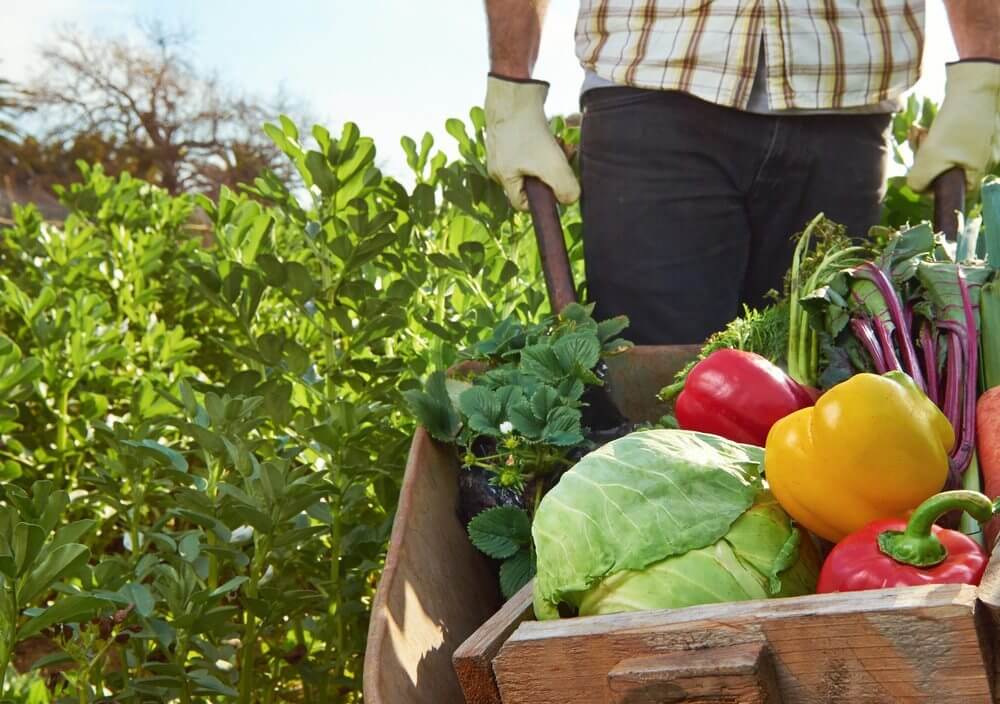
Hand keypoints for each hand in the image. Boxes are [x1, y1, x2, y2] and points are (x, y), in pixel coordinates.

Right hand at [485, 74, 579, 210]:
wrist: (515, 89)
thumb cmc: (528, 130)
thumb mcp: (552, 165)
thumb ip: (565, 189)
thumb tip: (570, 199)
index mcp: (502, 177)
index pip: (521, 203)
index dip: (542, 201)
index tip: (557, 186)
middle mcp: (500, 164)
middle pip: (531, 180)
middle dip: (552, 173)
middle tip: (564, 159)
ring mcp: (505, 146)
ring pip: (534, 161)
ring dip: (552, 156)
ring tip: (562, 143)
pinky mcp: (512, 130)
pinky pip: (532, 144)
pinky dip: (546, 141)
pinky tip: (554, 132)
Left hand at [908, 60, 999, 191]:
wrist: (973, 86)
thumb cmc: (955, 125)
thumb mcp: (930, 158)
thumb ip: (919, 181)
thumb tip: (915, 188)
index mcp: (975, 172)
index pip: (953, 192)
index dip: (931, 187)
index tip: (919, 173)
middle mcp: (977, 160)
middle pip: (942, 172)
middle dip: (923, 160)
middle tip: (917, 142)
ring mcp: (972, 145)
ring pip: (939, 155)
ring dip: (923, 146)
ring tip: (918, 131)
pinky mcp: (965, 131)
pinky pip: (943, 142)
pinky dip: (930, 137)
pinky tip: (919, 127)